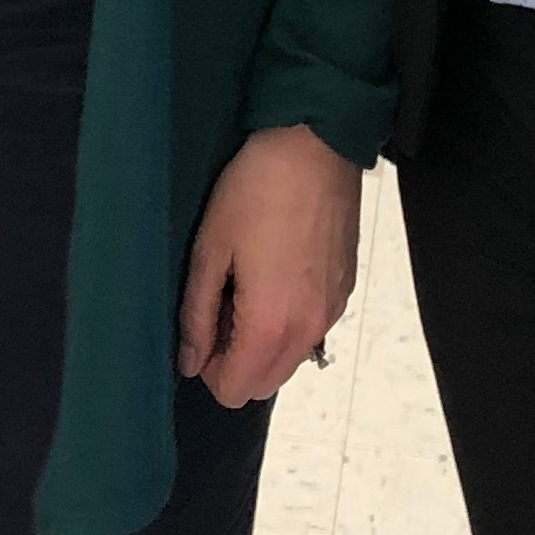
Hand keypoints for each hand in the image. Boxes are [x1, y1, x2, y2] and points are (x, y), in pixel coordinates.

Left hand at [176, 123, 359, 407]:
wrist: (315, 145)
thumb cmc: (255, 191)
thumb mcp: (211, 248)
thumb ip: (197, 314)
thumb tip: (189, 363)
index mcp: (271, 324)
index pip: (236, 390)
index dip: (208, 369)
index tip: (200, 327)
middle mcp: (309, 329)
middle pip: (265, 384)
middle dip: (235, 361)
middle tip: (219, 306)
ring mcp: (333, 311)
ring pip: (290, 359)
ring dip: (262, 343)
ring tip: (245, 285)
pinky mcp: (346, 290)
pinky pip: (311, 330)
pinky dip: (288, 321)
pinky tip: (274, 271)